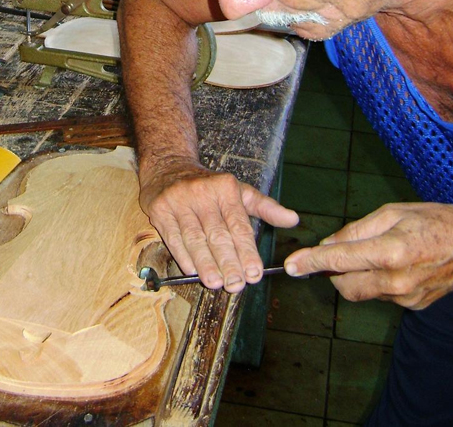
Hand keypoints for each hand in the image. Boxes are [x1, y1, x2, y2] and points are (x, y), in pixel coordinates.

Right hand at [140, 157, 298, 292]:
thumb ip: (266, 207)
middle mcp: (202, 193)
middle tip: (237, 285)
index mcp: (225, 189)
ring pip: (195, 238)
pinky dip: (183, 255)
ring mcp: (179, 200)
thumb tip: (293, 220)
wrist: (169, 167)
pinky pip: (173, 237)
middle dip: (228, 262)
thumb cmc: (209, 186)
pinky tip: (193, 271)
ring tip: (216, 283)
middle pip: (217, 233)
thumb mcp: (239, 191)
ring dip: (206, 263)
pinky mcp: (159, 209)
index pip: (238, 225)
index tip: (254, 273)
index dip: (247, 251)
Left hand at [284, 202, 452, 308]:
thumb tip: (328, 244)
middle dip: (332, 273)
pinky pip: (382, 296)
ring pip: (363, 292)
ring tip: (375, 254)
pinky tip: (391, 265)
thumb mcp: (390, 213)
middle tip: (335, 255)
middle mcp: (397, 280)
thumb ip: (356, 230)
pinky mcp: (414, 306)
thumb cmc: (431, 220)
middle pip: (345, 286)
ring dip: (356, 276)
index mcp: (390, 252)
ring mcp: (407, 297)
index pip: (339, 260)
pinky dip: (376, 282)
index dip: (311, 262)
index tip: (291, 266)